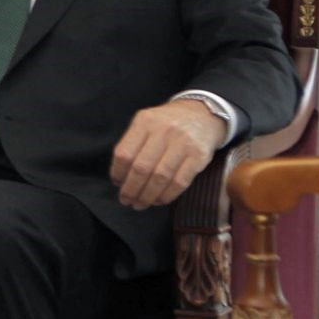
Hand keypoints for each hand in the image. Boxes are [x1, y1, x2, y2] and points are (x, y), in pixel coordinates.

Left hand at [108, 99, 222, 209]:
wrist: (202, 114)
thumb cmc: (167, 124)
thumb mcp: (146, 123)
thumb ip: (132, 144)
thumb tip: (119, 178)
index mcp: (145, 121)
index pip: (124, 153)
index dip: (117, 173)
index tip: (117, 184)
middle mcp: (164, 130)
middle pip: (141, 168)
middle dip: (131, 190)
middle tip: (126, 200)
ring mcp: (183, 143)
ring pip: (160, 178)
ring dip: (147, 196)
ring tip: (140, 204)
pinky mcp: (199, 156)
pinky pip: (179, 182)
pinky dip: (166, 196)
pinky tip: (158, 200)